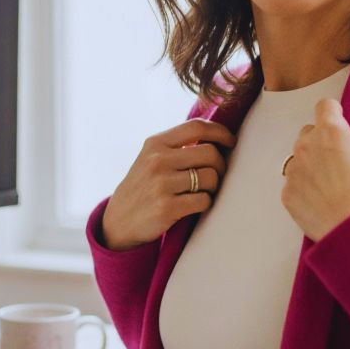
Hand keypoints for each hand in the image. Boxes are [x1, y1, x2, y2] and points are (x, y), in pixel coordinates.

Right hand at [102, 119, 236, 250]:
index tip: (230, 142)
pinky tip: (195, 205)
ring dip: (213, 186)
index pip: (197, 127)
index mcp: (155, 144)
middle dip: (221, 165)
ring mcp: (161, 184)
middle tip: (218, 174)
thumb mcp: (151, 159)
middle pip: (209, 153)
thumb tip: (216, 136)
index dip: (220, 132)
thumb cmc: (143, 187)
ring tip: (203, 191)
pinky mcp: (167, 208)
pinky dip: (205, 203)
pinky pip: (204, 200)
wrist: (119, 221)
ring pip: (210, 177)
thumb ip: (177, 146)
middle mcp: (157, 161)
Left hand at [281, 98, 349, 242]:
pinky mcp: (286, 191)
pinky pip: (293, 182)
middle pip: (309, 132)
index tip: (339, 121)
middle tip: (338, 159)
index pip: (324, 106)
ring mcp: (293, 169)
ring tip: (329, 183)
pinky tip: (321, 199)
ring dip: (309, 163)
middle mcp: (306, 145)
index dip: (333, 112)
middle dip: (320, 140)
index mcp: (330, 132)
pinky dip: (303, 186)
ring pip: (298, 157)